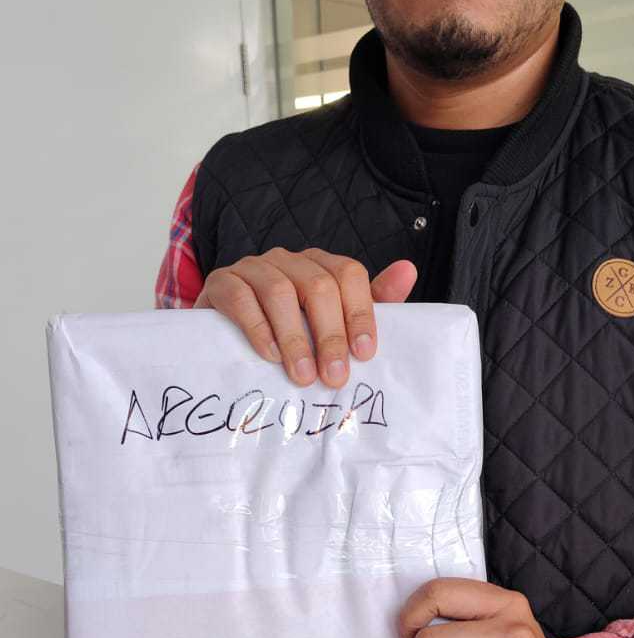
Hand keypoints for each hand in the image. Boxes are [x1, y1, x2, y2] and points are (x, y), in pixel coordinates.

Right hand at [194, 248, 417, 387]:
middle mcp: (288, 260)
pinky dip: (257, 328)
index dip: (360, 313)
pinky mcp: (221, 282)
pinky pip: (240, 297)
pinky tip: (269, 356)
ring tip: (303, 376)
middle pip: (318, 285)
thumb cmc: (286, 334)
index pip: (348, 275)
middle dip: (330, 335)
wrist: (222, 337)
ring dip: (295, 338)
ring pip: (280, 291)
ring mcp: (253, 267)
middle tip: (335, 377)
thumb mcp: (331, 323)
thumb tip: (408, 270)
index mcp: (320, 266)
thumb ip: (371, 303)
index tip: (365, 355)